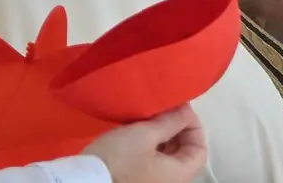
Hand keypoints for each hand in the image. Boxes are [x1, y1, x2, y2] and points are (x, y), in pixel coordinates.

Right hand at [83, 103, 206, 182]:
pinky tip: (137, 132)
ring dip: (162, 136)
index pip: (201, 149)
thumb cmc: (119, 157)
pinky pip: (152, 162)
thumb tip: (186, 111)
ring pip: (167, 157)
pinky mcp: (136, 181)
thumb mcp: (146, 134)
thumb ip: (171, 121)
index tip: (177, 107)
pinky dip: (150, 146)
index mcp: (180, 175)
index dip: (193, 125)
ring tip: (149, 118)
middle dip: (177, 128)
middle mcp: (171, 182)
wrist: (81, 181)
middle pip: (184, 153)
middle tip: (162, 109)